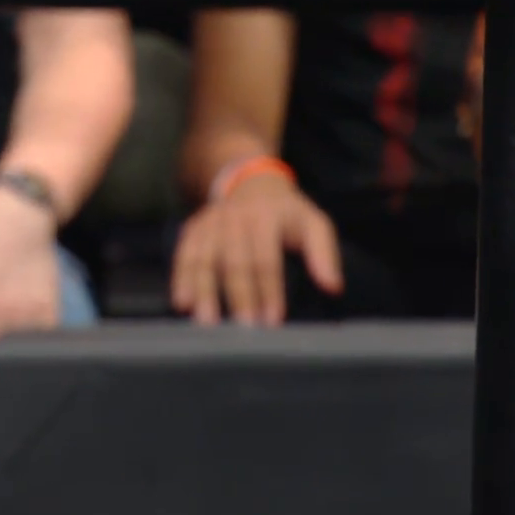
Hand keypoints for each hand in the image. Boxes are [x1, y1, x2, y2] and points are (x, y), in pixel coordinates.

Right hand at [169, 173, 342, 325]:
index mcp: (268, 217)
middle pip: (235, 262)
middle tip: (242, 329)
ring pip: (205, 260)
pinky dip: (181, 280)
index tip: (272, 320)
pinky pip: (184, 256)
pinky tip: (182, 303)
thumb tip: (333, 287)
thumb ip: (324, 254)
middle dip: (239, 296)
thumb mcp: (314, 223)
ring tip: (206, 321)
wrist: (251, 184)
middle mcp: (236, 218)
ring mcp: (211, 223)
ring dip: (204, 292)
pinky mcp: (193, 230)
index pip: (267, 258)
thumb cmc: (286, 215)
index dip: (270, 291)